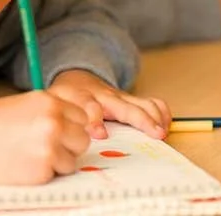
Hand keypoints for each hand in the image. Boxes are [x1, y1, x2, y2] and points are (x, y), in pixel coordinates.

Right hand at [0, 91, 89, 184]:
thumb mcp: (26, 104)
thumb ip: (53, 111)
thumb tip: (76, 124)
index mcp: (50, 102)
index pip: (81, 116)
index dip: (70, 126)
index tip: (59, 131)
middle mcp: (54, 122)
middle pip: (82, 138)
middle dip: (68, 145)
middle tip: (47, 146)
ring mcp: (50, 146)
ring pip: (73, 159)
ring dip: (58, 161)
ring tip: (34, 155)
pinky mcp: (43, 169)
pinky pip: (57, 175)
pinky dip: (45, 173)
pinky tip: (27, 164)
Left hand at [48, 70, 170, 140]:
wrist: (75, 77)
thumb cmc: (66, 99)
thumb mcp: (55, 106)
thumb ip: (60, 121)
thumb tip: (66, 142)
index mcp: (80, 97)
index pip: (88, 106)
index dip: (94, 120)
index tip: (100, 134)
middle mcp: (102, 95)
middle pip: (123, 105)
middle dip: (140, 119)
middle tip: (154, 133)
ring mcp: (119, 96)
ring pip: (140, 102)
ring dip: (153, 116)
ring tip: (162, 132)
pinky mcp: (130, 99)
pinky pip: (150, 101)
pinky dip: (161, 111)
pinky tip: (165, 124)